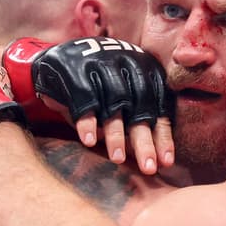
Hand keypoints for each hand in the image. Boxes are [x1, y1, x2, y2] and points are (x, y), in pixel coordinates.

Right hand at [3, 37, 174, 174]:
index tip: (166, 162)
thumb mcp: (121, 99)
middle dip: (144, 140)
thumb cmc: (97, 86)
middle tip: (148, 167)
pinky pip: (85, 99)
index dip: (163, 135)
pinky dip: (87, 122)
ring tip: (117, 159)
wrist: (59, 58)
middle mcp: (127, 64)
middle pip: (140, 107)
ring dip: (116, 134)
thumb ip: (135, 122)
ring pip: (114, 104)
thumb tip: (150, 156)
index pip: (158, 107)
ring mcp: (101, 64)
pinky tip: (88, 142)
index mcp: (145, 70)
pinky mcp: (76, 70)